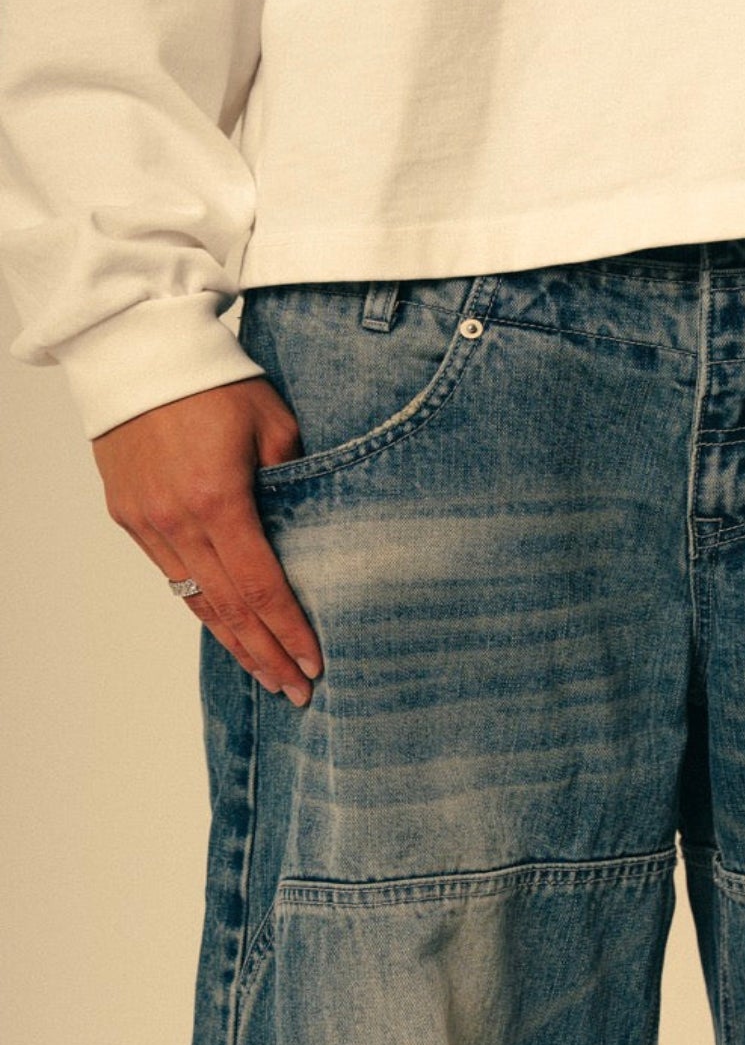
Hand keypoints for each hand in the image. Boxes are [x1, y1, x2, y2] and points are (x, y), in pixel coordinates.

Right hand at [91, 377, 323, 705]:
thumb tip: (316, 527)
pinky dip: (201, 608)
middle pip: (228, 609)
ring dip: (234, 641)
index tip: (315, 662)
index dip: (289, 630)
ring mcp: (147, 522)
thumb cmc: (218, 380)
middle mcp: (178, 521)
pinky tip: (226, 628)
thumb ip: (298, 482)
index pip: (262, 586)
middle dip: (266, 655)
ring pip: (196, 600)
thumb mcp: (276, 424)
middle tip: (296, 692)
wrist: (139, 353)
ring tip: (266, 674)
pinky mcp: (129, 516)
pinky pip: (171, 576)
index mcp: (220, 500)